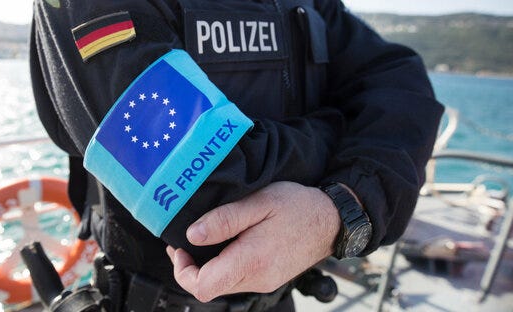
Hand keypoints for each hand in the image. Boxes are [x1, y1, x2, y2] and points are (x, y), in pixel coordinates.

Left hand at [165, 181, 340, 301]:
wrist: (333, 220)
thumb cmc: (298, 207)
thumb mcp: (259, 202)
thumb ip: (224, 219)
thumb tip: (192, 235)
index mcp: (251, 262)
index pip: (203, 286)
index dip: (183, 270)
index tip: (180, 248)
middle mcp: (257, 279)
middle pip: (210, 288)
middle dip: (192, 267)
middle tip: (186, 241)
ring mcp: (264, 281)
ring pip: (223, 285)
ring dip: (208, 266)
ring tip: (205, 239)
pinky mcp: (269, 278)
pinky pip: (238, 279)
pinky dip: (224, 265)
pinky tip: (226, 244)